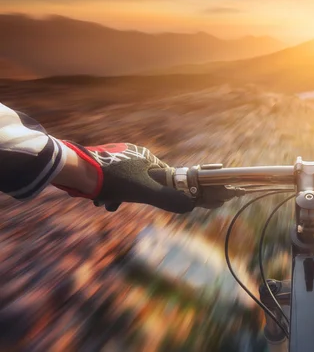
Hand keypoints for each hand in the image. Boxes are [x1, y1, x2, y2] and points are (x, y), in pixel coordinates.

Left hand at [60, 142, 195, 212]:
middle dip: (132, 195)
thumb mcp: (145, 192)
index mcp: (144, 156)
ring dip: (116, 195)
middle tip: (123, 203)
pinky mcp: (99, 161)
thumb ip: (167, 199)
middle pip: (141, 179)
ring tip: (106, 203)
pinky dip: (105, 190)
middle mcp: (130, 153)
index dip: (162, 189)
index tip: (155, 200)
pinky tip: (97, 198)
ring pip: (122, 181)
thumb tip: (190, 206)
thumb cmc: (114, 180)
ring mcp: (114, 156)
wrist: (78, 171)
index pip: (162, 173)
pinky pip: (108, 179)